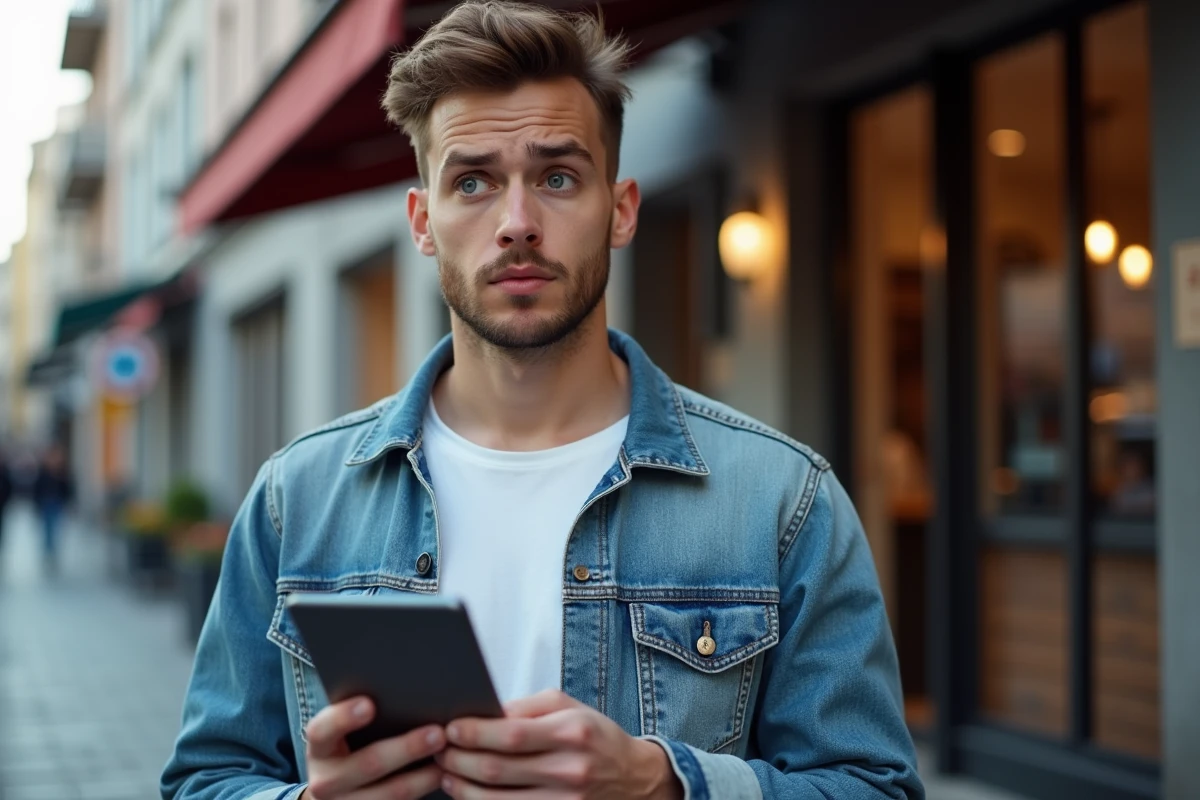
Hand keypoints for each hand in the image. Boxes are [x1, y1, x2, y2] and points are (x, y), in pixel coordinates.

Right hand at [301, 697, 446, 799]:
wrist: (338, 791)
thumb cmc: (351, 745)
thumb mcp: (346, 732)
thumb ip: (363, 712)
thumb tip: (405, 686)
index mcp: (319, 748)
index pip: (322, 731)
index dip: (343, 718)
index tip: (369, 704)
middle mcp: (326, 781)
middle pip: (368, 764)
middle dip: (407, 748)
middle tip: (437, 733)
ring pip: (391, 793)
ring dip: (424, 776)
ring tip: (448, 756)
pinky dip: (424, 789)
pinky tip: (443, 774)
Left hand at [436, 690, 681, 798]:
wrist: (635, 778)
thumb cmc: (596, 736)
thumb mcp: (568, 707)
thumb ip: (526, 709)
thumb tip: (483, 715)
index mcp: (570, 732)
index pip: (511, 734)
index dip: (474, 733)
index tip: (451, 729)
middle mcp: (569, 770)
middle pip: (498, 769)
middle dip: (460, 760)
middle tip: (439, 751)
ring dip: (463, 788)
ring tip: (446, 774)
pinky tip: (469, 795)